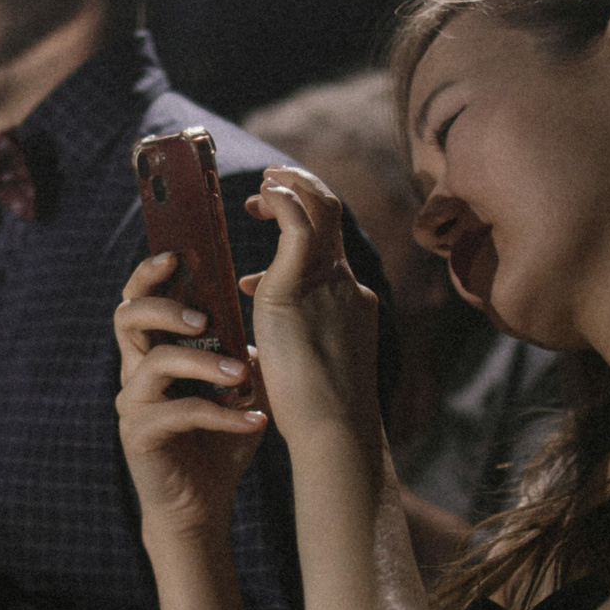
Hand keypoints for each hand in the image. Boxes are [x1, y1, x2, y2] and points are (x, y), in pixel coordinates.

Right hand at [115, 250, 268, 540]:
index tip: (176, 255)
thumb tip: (268, 314)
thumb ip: (241, 353)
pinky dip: (221, 413)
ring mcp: (133, 405)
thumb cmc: (218, 444)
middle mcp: (134, 373)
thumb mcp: (236, 390)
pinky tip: (254, 420)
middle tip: (202, 318)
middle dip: (165, 307)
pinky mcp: (141, 437)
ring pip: (154, 363)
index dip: (149, 274)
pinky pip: (179, 413)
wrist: (201, 508)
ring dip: (202, 363)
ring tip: (242, 373)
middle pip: (128, 318)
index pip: (136, 300)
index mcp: (153, 354)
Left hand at [236, 166, 383, 444]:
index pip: (328, 247)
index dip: (303, 224)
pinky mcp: (297, 284)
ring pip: (320, 209)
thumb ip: (285, 345)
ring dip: (291, 186)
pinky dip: (282, 200)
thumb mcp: (301, 368)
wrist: (332, 428)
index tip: (270, 221)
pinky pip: (296, 221)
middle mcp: (344, 284)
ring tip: (264, 182)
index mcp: (347, 303)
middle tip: (271, 182)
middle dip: (304, 190)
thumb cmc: (315, 415)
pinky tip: (262, 195)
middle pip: (333, 217)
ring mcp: (327, 281)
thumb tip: (261, 348)